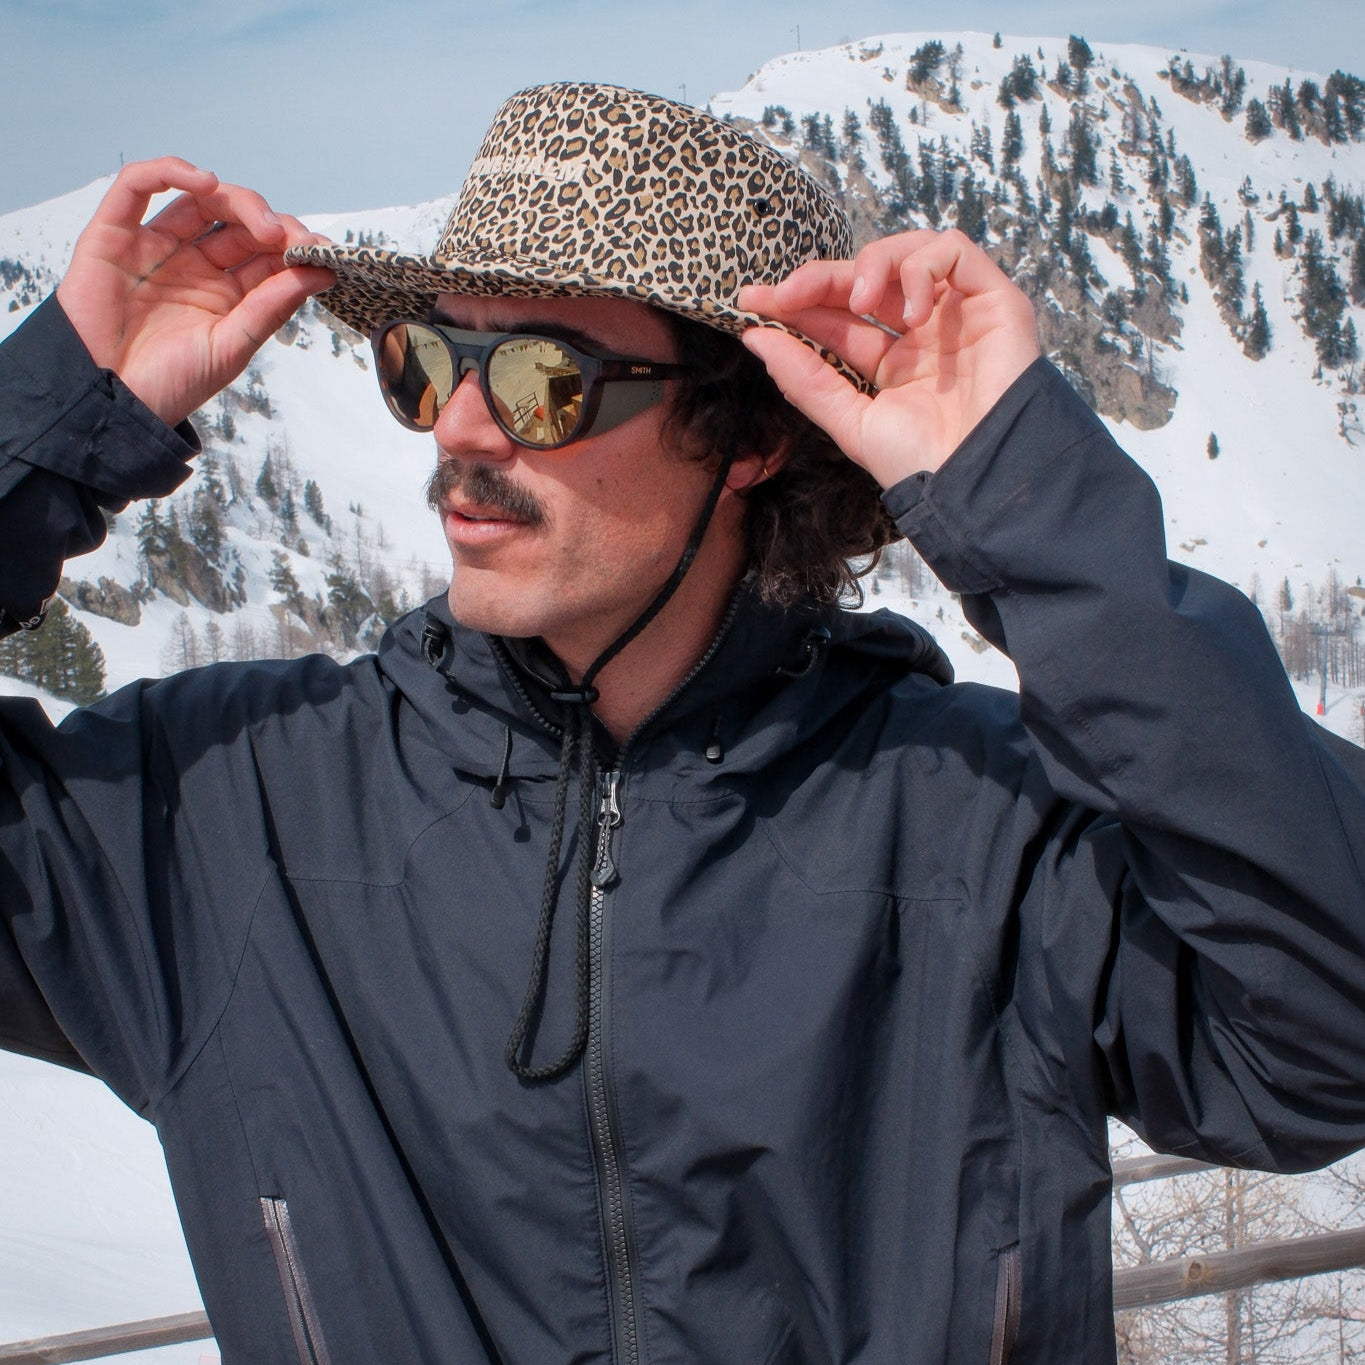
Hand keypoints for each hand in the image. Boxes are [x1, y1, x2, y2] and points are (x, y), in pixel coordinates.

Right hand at [55, 157, 335, 426]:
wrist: (109, 402)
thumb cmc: (168, 384)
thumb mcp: (232, 346)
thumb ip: (271, 307)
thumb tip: (320, 272)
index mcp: (223, 293)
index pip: (264, 254)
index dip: (294, 246)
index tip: (322, 252)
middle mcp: (191, 264)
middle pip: (238, 222)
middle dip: (272, 223)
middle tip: (296, 240)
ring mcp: (154, 246)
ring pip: (198, 199)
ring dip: (237, 199)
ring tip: (264, 224)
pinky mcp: (113, 234)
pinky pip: (136, 186)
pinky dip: (170, 172)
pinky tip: (205, 183)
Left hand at [738, 229, 1040, 488]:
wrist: (982, 482)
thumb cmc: (924, 464)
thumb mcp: (851, 422)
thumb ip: (805, 380)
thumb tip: (755, 337)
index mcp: (893, 364)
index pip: (838, 319)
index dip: (798, 305)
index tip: (753, 302)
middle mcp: (924, 335)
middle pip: (866, 281)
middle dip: (822, 278)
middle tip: (788, 292)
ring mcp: (957, 315)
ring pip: (909, 252)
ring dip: (874, 264)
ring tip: (861, 300)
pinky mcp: (993, 300)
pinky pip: (955, 251)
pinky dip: (924, 266)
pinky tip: (913, 311)